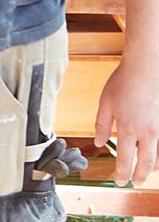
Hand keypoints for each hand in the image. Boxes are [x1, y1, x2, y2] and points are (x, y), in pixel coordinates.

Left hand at [95, 55, 158, 184]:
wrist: (145, 70)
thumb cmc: (123, 84)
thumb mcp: (105, 103)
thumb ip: (102, 125)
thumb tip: (99, 143)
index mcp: (128, 128)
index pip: (125, 158)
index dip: (122, 172)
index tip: (119, 181)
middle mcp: (147, 132)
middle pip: (146, 163)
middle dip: (139, 176)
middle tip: (133, 183)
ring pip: (158, 156)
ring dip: (151, 168)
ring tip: (144, 174)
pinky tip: (154, 157)